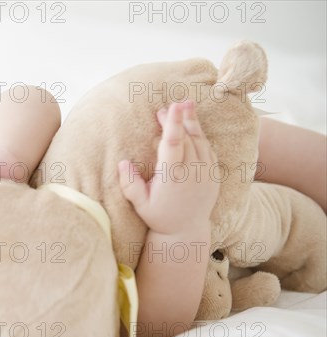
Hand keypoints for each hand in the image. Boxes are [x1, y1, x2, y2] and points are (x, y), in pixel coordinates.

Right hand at [118, 101, 219, 234]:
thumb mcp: (140, 204)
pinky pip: (208, 149)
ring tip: (185, 106)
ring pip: (200, 140)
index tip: (173, 106)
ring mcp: (205, 173)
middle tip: (170, 105)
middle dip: (178, 119)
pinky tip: (193, 127)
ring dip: (191, 123)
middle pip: (186, 137)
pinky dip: (200, 136)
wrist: (186, 230)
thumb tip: (123, 162)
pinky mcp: (213, 174)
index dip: (173, 123)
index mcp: (172, 177)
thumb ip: (129, 184)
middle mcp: (191, 172)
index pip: (173, 144)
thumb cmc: (159, 216)